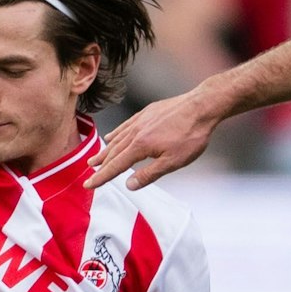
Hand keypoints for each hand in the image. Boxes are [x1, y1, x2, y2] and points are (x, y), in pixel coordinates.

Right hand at [85, 88, 219, 190]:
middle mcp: (136, 132)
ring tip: (95, 158)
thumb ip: (149, 174)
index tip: (89, 184)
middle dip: (100, 164)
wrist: (202, 107)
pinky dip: (116, 133)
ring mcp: (141, 121)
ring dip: (106, 150)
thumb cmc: (191, 135)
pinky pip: (126, 125)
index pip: (116, 166)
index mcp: (140, 146)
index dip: (102, 177)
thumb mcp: (173, 162)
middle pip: (113, 152)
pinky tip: (112, 136)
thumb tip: (129, 184)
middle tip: (89, 173)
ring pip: (118, 138)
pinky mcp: (147, 113)